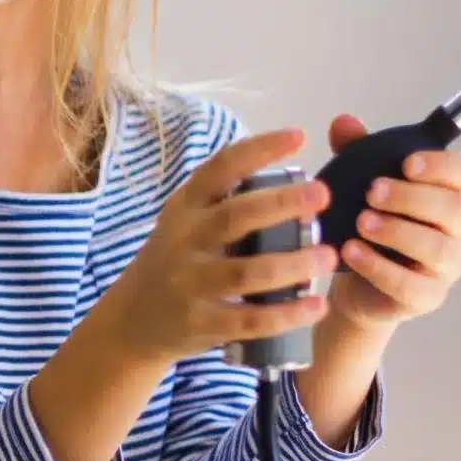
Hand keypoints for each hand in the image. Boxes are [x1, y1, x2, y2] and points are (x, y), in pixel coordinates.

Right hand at [97, 128, 335, 364]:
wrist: (132, 321)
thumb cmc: (174, 261)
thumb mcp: (184, 224)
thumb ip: (223, 203)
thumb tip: (293, 181)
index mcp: (183, 209)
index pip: (218, 170)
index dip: (258, 150)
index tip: (298, 136)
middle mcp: (183, 241)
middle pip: (234, 217)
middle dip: (281, 203)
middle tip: (322, 193)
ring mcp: (190, 284)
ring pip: (247, 272)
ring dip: (293, 263)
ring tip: (329, 255)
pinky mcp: (201, 324)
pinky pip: (250, 320)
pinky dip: (287, 314)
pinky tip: (317, 306)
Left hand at [325, 114, 460, 329]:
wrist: (353, 279)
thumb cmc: (367, 219)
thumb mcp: (358, 182)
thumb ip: (356, 151)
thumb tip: (343, 121)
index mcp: (449, 193)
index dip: (442, 166)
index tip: (407, 163)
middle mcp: (457, 228)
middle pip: (453, 208)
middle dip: (412, 197)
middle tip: (372, 192)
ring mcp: (447, 265)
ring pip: (439, 248)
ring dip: (398, 231)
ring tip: (362, 222)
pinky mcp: (427, 296)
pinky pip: (412, 285)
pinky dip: (380, 267)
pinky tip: (352, 252)